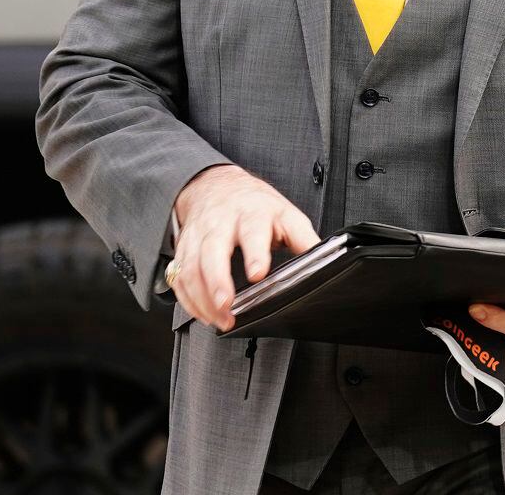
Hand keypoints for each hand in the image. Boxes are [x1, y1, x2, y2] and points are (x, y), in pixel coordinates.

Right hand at [171, 165, 320, 330]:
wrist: (216, 184)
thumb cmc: (254, 204)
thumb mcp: (285, 214)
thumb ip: (304, 238)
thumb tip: (325, 258)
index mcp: (250, 213)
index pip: (252, 231)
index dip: (255, 253)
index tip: (258, 274)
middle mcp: (220, 223)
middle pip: (212, 250)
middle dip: (217, 281)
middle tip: (226, 305)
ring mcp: (198, 235)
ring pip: (190, 266)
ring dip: (202, 297)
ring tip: (219, 319)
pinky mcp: (183, 248)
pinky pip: (178, 276)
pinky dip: (188, 299)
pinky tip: (202, 313)